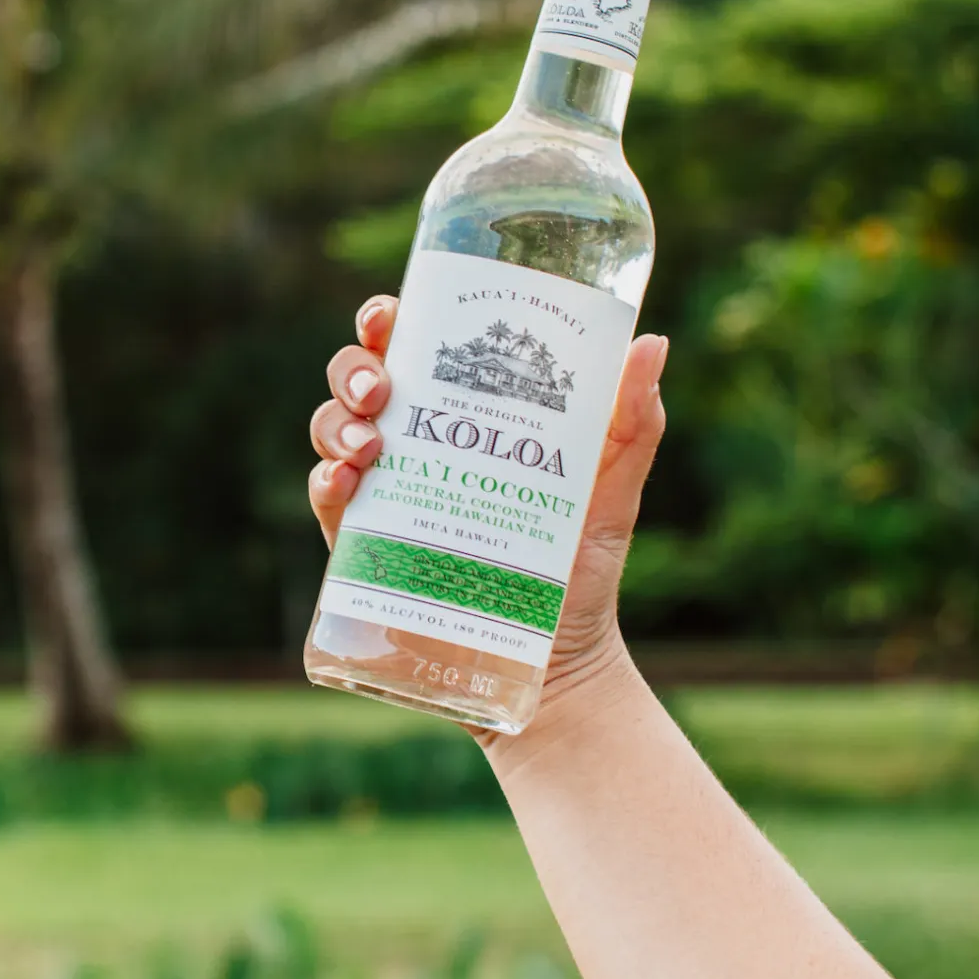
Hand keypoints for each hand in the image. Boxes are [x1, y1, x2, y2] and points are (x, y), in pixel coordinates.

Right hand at [308, 294, 668, 714]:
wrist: (557, 665)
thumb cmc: (582, 567)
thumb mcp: (612, 488)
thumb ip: (632, 421)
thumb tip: (652, 342)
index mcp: (460, 412)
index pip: (411, 346)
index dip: (385, 320)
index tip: (389, 313)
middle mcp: (412, 442)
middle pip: (357, 380)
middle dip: (353, 369)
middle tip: (382, 388)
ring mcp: (382, 494)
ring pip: (330, 430)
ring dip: (336, 421)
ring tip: (368, 441)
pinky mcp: (363, 550)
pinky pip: (327, 502)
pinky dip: (326, 483)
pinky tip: (347, 482)